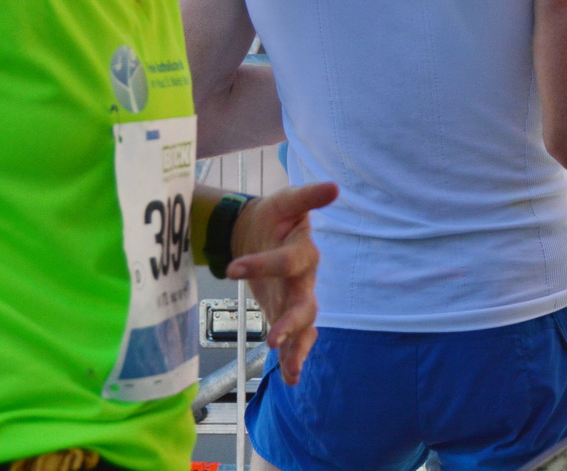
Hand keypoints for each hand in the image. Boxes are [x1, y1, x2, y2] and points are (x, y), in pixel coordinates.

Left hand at [227, 181, 338, 382]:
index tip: (232, 269)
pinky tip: (291, 379)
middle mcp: (304, 279)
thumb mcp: (287, 201)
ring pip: (305, 326)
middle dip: (291, 322)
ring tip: (288, 369)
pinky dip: (295, 357)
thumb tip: (334, 188)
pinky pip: (298, 338)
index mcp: (302, 250)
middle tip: (272, 338)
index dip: (264, 265)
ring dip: (296, 346)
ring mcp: (297, 297)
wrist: (262, 231)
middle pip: (305, 304)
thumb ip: (307, 196)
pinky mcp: (286, 310)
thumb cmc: (275, 216)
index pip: (288, 261)